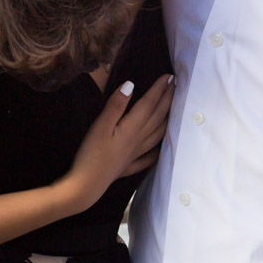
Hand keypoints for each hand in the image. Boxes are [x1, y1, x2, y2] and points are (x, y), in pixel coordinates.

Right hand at [57, 76, 173, 211]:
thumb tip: (131, 84)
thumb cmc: (90, 153)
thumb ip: (116, 105)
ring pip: (157, 135)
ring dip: (167, 120)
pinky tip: (158, 150)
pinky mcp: (128, 166)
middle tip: (176, 85)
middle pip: (158, 117)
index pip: (150, 104)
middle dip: (167, 100)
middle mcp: (138, 140)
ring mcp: (135, 154)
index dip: (160, 89)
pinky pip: (147, 158)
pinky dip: (156, 151)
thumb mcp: (100, 125)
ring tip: (173, 111)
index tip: (169, 76)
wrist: (86, 186)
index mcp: (132, 128)